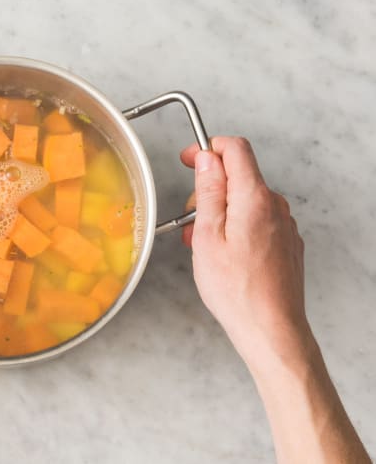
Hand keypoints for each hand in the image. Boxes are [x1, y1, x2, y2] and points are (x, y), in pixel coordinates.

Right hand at [180, 137, 370, 462]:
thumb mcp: (207, 236)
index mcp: (255, 198)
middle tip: (190, 218)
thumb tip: (206, 161)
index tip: (190, 159)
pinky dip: (237, 226)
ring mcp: (285, 225)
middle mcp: (276, 206)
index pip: (235, 149)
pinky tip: (223, 254)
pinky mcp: (286, 243)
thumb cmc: (237, 290)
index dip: (208, 148)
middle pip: (239, 177)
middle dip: (209, 190)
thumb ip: (207, 192)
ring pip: (247, 201)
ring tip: (203, 244)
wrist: (270, 328)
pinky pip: (258, 221)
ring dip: (221, 212)